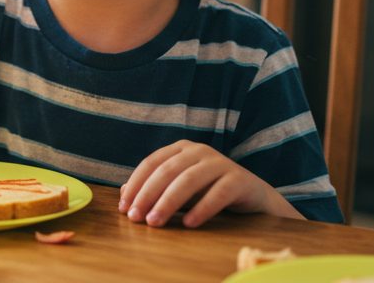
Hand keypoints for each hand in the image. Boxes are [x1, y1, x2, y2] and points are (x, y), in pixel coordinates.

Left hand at [117, 140, 298, 227]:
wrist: (252, 196)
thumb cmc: (208, 191)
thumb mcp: (178, 190)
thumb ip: (154, 189)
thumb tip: (122, 194)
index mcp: (181, 149)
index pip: (151, 163)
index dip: (135, 184)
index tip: (124, 207)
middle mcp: (199, 151)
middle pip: (167, 171)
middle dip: (147, 195)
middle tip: (136, 218)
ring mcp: (220, 162)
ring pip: (189, 180)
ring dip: (169, 202)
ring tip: (155, 222)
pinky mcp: (238, 178)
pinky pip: (217, 193)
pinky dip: (201, 208)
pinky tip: (189, 224)